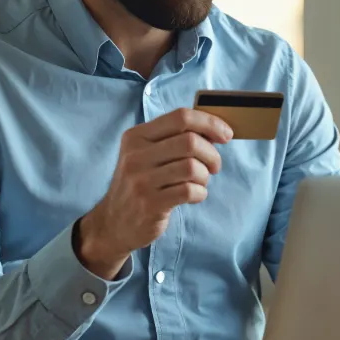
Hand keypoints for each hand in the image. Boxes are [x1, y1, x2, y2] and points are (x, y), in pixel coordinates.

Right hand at [75, 108, 232, 278]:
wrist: (114, 222)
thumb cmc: (140, 183)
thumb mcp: (146, 155)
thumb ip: (174, 139)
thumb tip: (215, 130)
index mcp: (136, 136)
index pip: (180, 118)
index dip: (209, 123)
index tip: (226, 134)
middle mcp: (136, 155)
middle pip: (190, 142)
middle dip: (212, 154)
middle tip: (214, 166)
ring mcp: (141, 180)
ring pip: (192, 167)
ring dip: (205, 176)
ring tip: (200, 182)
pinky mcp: (150, 204)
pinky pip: (189, 191)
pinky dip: (200, 193)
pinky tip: (194, 195)